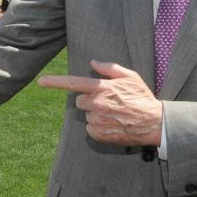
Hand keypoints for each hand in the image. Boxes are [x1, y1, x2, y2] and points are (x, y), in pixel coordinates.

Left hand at [39, 60, 161, 145]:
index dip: (55, 82)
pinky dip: (99, 127)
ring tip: (115, 114)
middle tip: (107, 102)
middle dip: (89, 101)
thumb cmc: (142, 98)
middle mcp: (97, 104)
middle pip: (79, 101)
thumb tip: (93, 62)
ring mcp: (98, 120)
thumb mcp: (130, 77)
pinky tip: (113, 124)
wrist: (155, 123)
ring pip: (87, 116)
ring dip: (96, 114)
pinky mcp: (100, 134)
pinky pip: (91, 129)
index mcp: (102, 88)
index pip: (73, 83)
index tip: (41, 81)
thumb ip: (109, 68)